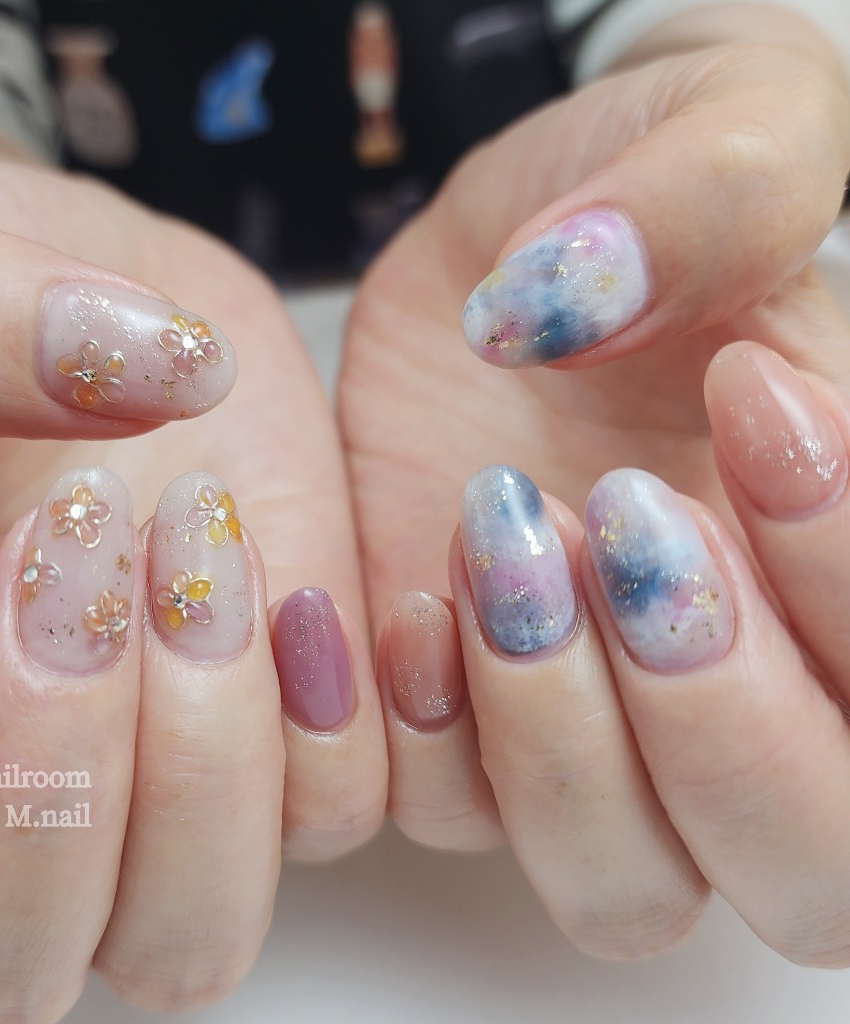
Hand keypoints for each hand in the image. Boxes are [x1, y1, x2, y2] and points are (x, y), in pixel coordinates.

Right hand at [0, 122, 385, 1017]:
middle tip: (74, 531)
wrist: (67, 293)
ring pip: (183, 936)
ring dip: (202, 764)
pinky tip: (294, 578)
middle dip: (46, 764)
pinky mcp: (285, 736)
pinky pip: (333, 810)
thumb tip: (129, 363)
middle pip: (2, 958)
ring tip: (197, 548)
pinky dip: (331, 717)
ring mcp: (153, 795)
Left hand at [341, 11, 849, 961]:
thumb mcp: (725, 124)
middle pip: (804, 865)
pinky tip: (408, 597)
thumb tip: (595, 293)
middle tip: (623, 516)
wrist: (510, 256)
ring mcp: (600, 729)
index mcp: (849, 569)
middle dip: (718, 722)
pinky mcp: (461, 720)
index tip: (747, 391)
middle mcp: (752, 692)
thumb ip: (725, 188)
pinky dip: (434, 735)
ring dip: (564, 745)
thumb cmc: (648, 188)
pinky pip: (453, 814)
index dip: (845, 573)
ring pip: (626, 886)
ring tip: (503, 541)